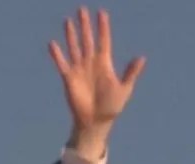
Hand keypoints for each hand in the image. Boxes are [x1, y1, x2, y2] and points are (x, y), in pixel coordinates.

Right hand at [49, 8, 146, 158]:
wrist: (95, 121)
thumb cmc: (111, 107)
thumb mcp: (124, 89)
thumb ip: (130, 73)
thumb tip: (141, 57)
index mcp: (104, 64)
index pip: (103, 41)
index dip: (103, 27)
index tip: (102, 13)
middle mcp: (91, 63)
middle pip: (87, 40)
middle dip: (85, 25)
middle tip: (82, 9)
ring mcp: (79, 70)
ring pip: (74, 48)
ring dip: (71, 35)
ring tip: (68, 21)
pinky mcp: (69, 79)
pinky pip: (62, 64)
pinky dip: (57, 55)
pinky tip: (53, 44)